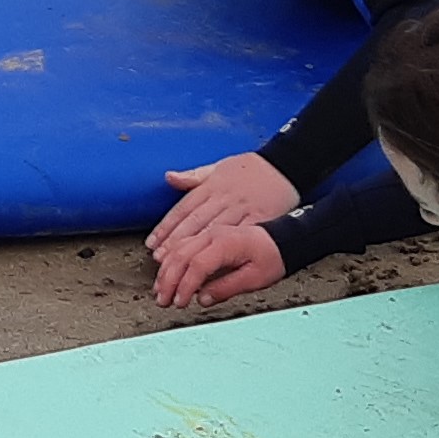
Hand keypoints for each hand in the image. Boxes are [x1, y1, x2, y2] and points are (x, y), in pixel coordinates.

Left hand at [144, 152, 297, 295]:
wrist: (285, 166)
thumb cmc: (251, 169)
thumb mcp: (219, 166)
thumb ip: (193, 177)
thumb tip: (168, 177)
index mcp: (212, 186)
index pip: (183, 209)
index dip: (166, 228)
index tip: (153, 245)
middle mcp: (224, 198)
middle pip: (194, 223)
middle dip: (175, 244)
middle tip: (160, 263)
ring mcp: (241, 208)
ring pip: (213, 232)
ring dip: (195, 252)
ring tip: (180, 271)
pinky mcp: (259, 219)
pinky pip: (240, 238)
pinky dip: (226, 253)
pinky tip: (214, 268)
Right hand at [148, 224, 282, 305]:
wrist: (282, 238)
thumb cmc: (272, 257)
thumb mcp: (255, 279)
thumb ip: (227, 288)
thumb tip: (202, 298)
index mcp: (226, 244)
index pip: (197, 265)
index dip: (185, 285)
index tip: (179, 302)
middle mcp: (213, 235)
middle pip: (181, 255)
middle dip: (168, 279)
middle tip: (162, 300)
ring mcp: (209, 233)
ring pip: (178, 248)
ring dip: (166, 270)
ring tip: (160, 289)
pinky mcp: (207, 234)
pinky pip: (182, 243)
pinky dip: (170, 258)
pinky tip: (165, 269)